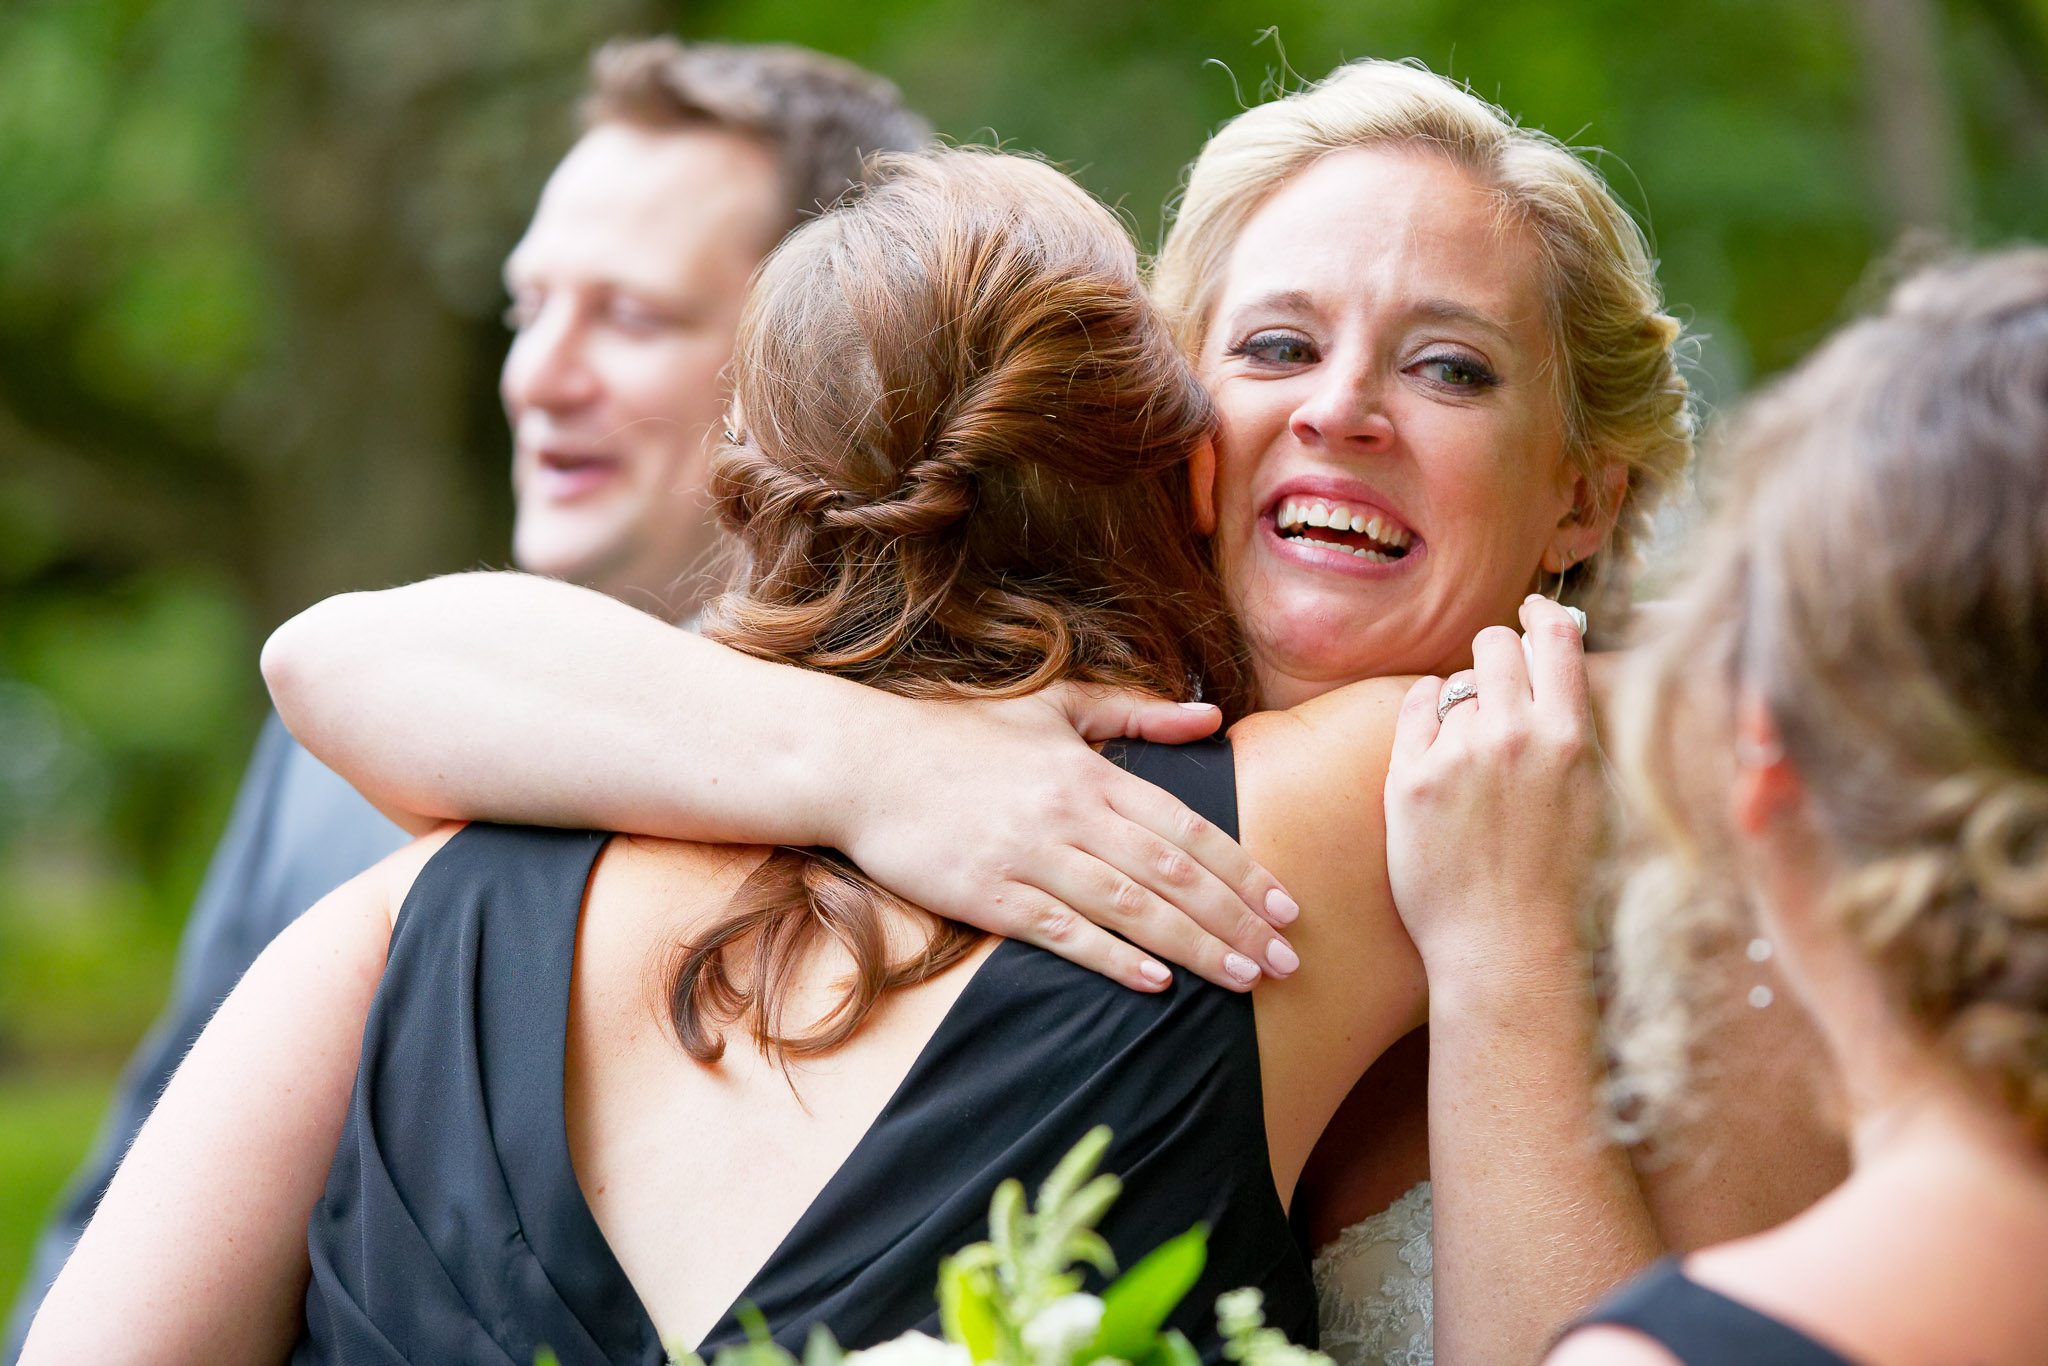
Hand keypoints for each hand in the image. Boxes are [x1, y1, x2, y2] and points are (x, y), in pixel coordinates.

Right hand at [834, 683, 1300, 992]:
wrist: (864, 762)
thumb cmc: (961, 734)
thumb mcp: (1056, 706)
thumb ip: (1136, 713)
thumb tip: (1211, 717)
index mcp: (1090, 772)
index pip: (1186, 827)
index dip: (1243, 870)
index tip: (1288, 905)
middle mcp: (1069, 814)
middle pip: (1173, 875)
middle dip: (1238, 920)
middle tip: (1289, 961)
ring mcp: (1028, 856)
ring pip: (1131, 908)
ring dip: (1195, 946)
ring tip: (1245, 979)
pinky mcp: (988, 895)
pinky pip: (1063, 933)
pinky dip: (1114, 958)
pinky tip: (1158, 984)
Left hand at [1383, 597, 1606, 993]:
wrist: (1504, 947)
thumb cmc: (1557, 881)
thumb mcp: (1593, 799)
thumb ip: (1578, 734)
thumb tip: (1563, 676)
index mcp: (1569, 738)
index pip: (1555, 638)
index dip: (1543, 614)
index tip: (1533, 611)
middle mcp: (1512, 736)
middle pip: (1495, 643)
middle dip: (1495, 654)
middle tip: (1496, 682)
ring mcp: (1457, 755)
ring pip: (1455, 684)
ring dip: (1464, 702)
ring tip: (1474, 755)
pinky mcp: (1409, 778)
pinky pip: (1414, 706)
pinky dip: (1424, 714)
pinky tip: (1436, 747)